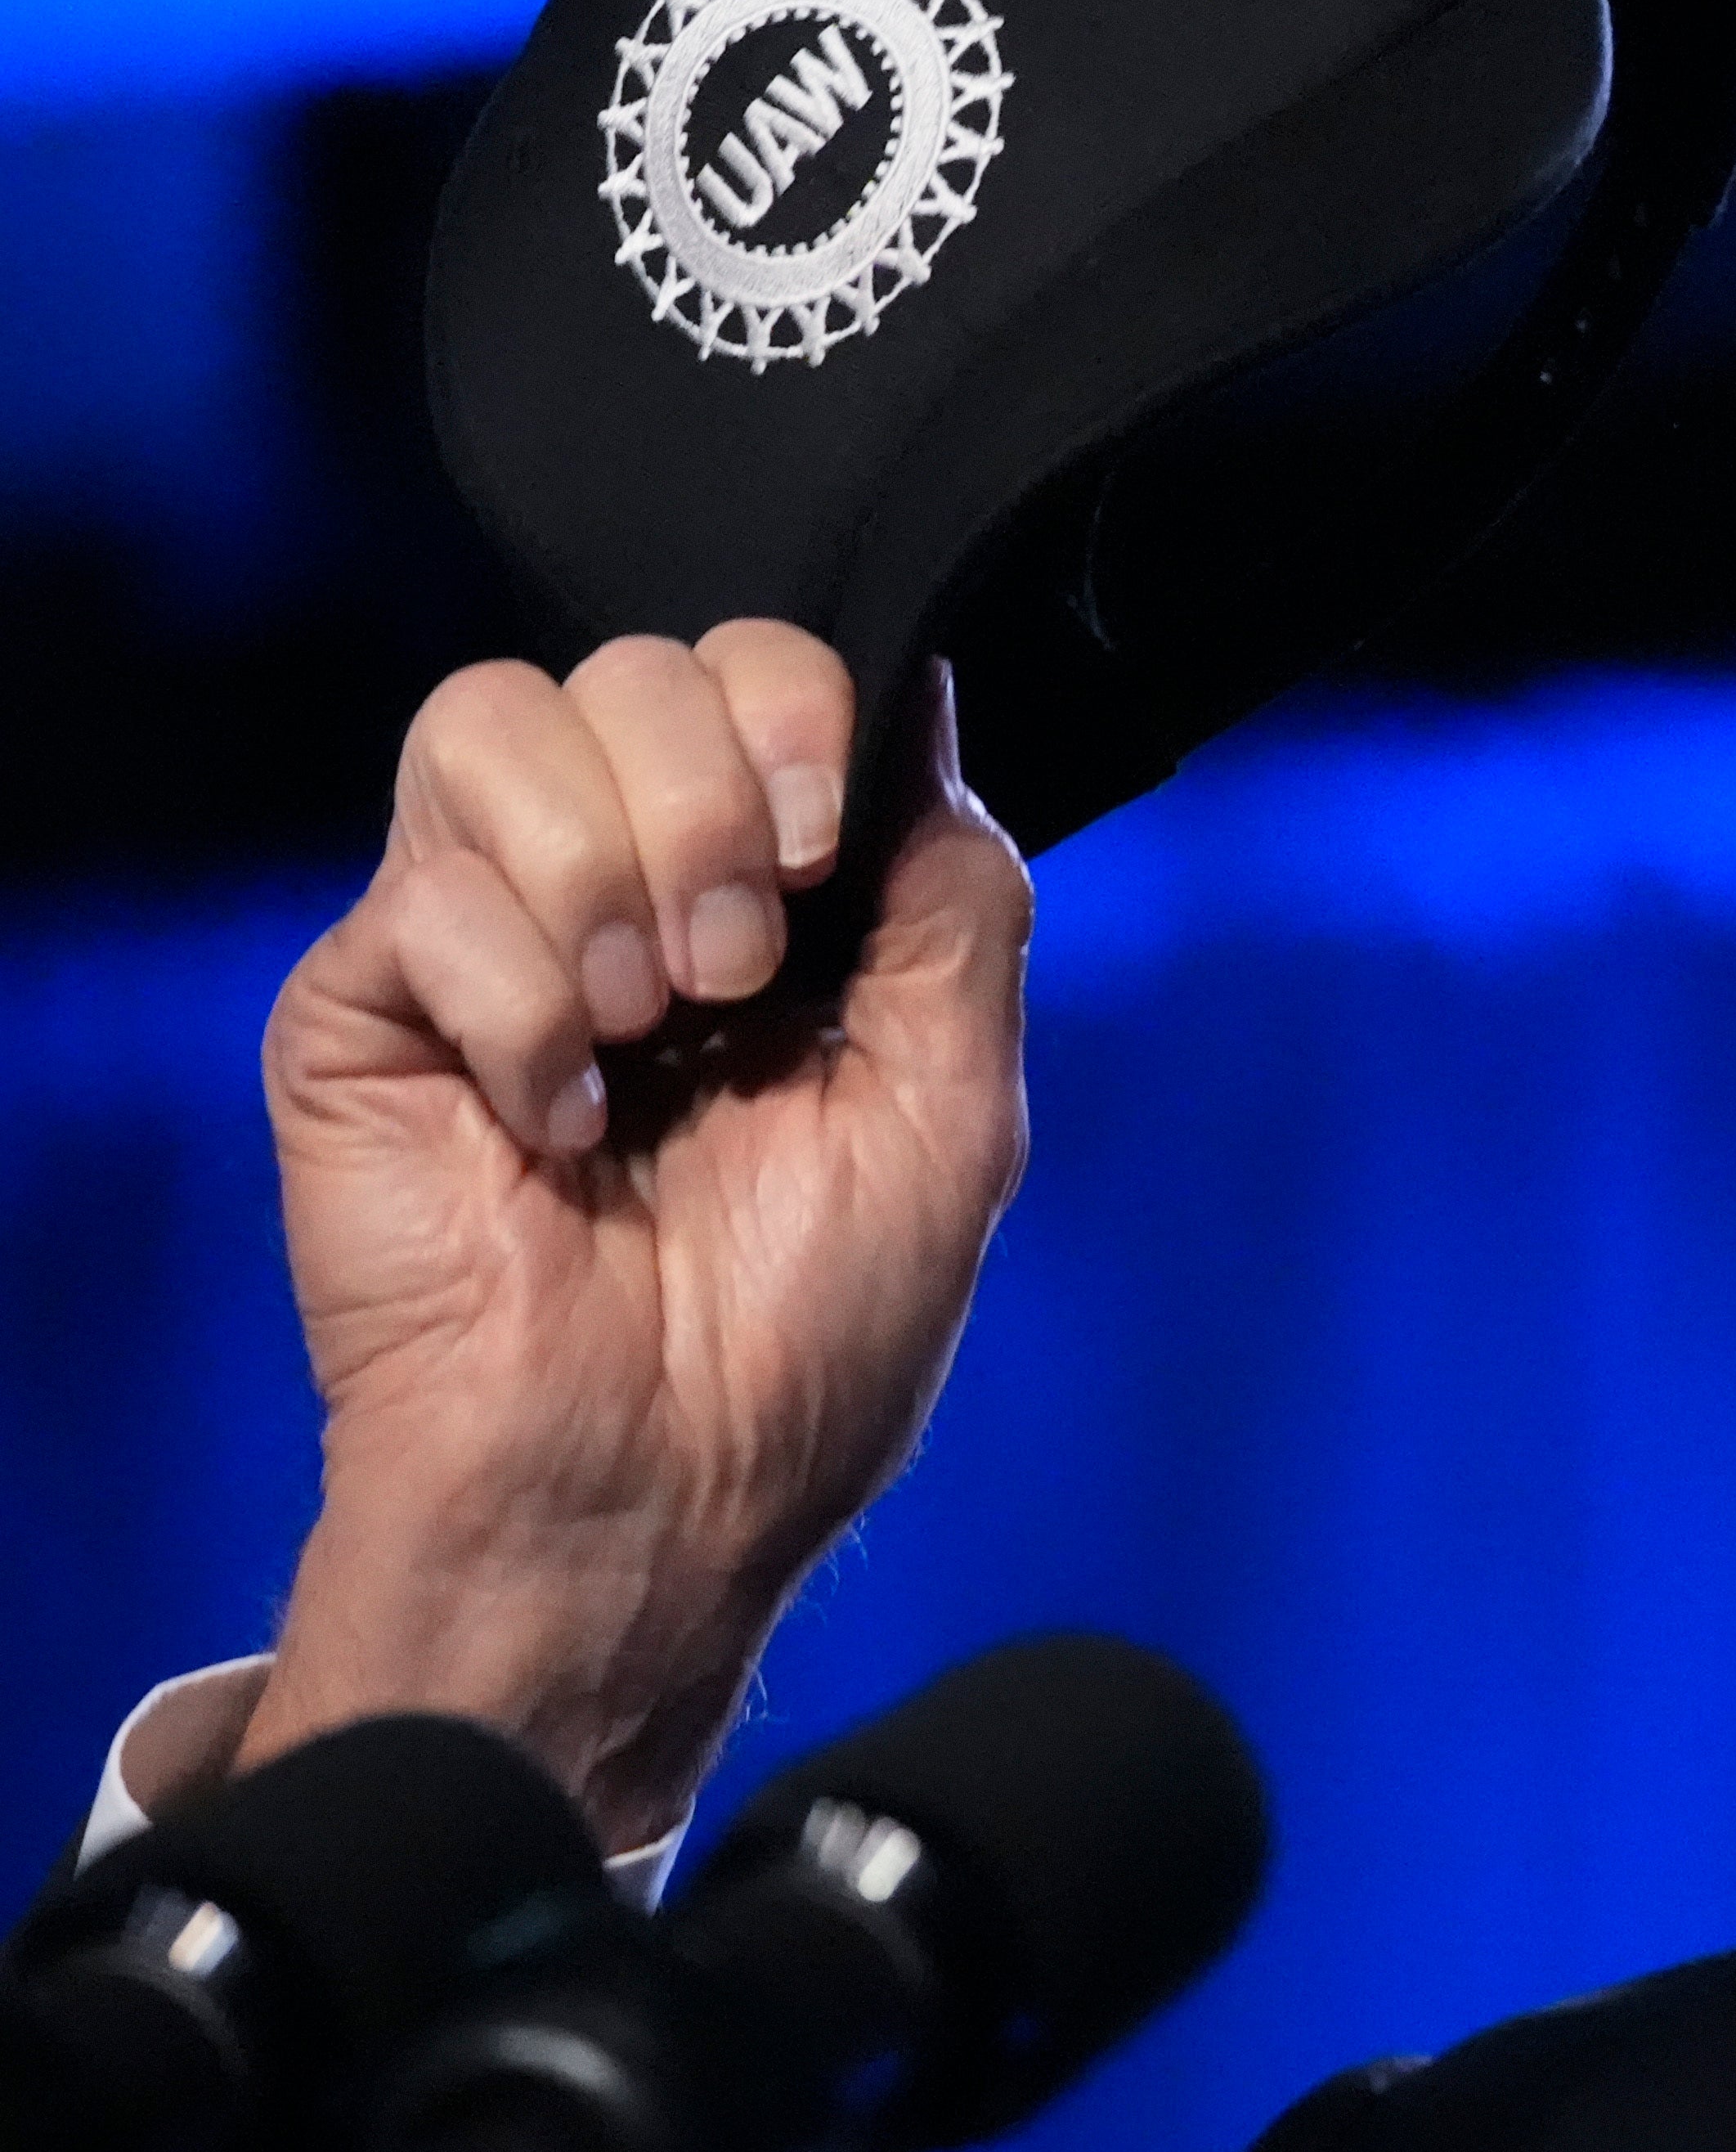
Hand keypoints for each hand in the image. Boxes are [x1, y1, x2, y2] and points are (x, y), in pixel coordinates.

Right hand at [241, 628, 1031, 1843]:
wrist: (656, 1487)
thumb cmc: (806, 1332)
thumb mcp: (955, 1106)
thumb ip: (955, 902)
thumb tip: (934, 708)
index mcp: (764, 898)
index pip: (755, 672)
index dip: (791, 713)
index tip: (821, 852)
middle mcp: (619, 886)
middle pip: (633, 664)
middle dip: (708, 801)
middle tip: (734, 976)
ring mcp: (481, 935)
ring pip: (497, 722)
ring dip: (607, 879)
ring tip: (646, 1035)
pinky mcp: (366, 1006)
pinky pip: (425, 893)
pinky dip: (521, 1009)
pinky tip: (557, 1123)